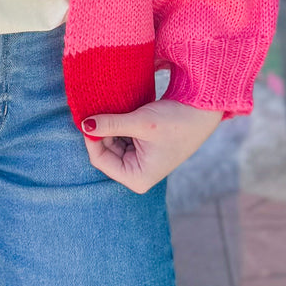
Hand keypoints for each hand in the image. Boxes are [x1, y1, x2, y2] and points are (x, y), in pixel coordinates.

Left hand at [82, 99, 222, 193]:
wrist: (202, 111)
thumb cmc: (176, 121)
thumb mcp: (140, 123)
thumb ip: (111, 125)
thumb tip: (84, 124)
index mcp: (136, 178)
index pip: (100, 160)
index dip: (92, 138)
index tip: (87, 116)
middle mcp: (136, 173)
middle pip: (104, 151)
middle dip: (100, 131)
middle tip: (97, 107)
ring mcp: (138, 161)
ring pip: (110, 142)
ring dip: (108, 126)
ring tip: (111, 107)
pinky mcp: (141, 147)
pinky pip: (120, 136)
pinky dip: (116, 124)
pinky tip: (119, 110)